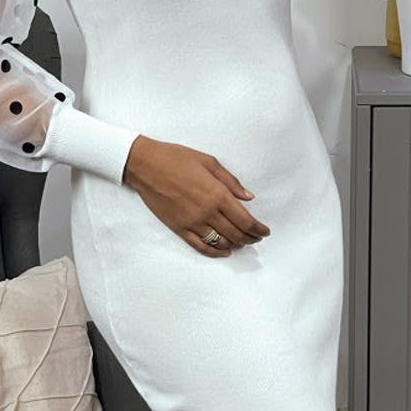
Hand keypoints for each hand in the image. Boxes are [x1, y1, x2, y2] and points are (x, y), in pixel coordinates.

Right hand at [123, 135, 270, 258]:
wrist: (145, 165)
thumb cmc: (176, 158)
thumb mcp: (208, 162)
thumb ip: (230, 181)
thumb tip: (248, 196)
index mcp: (217, 194)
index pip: (245, 220)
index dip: (258, 229)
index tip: (265, 231)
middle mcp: (207, 212)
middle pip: (236, 234)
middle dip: (250, 238)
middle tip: (257, 237)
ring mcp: (192, 223)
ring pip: (221, 242)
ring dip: (235, 245)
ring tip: (242, 242)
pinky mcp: (179, 229)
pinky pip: (200, 246)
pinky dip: (215, 252)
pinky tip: (223, 251)